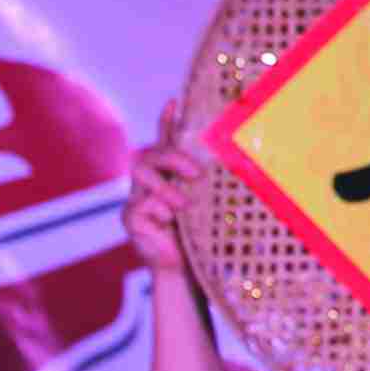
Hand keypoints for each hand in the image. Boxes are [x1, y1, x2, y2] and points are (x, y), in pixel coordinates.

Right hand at [124, 104, 208, 283]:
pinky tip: (169, 223)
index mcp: (170, 175)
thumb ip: (213, 186)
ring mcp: (137, 198)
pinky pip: (139, 204)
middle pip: (151, 153)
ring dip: (165, 186)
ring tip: (183, 205)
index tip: (175, 101)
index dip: (167, 121)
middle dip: (173, 157)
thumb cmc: (200, 236)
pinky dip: (158, 212)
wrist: (185, 269)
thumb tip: (239, 163)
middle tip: (196, 174)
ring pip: (140, 172)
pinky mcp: (130, 217)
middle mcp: (150, 182)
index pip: (166, 141)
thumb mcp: (210, 206)